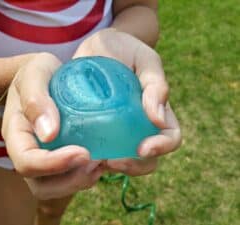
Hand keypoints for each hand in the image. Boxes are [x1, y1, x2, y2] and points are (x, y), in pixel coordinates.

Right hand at [2, 53, 103, 198]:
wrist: (45, 77)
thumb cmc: (39, 72)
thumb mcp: (35, 74)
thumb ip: (36, 99)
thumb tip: (48, 134)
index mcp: (16, 133)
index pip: (26, 162)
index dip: (53, 164)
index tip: (83, 152)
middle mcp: (27, 152)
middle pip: (41, 185)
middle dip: (70, 181)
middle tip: (96, 162)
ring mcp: (43, 158)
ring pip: (56, 188)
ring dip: (80, 181)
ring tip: (101, 163)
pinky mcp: (59, 159)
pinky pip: (69, 179)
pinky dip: (87, 176)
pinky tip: (102, 160)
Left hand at [74, 28, 180, 175]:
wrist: (96, 47)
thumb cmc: (124, 50)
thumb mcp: (144, 59)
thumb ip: (156, 84)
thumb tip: (158, 120)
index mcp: (157, 111)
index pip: (170, 138)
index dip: (161, 148)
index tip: (143, 148)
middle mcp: (140, 126)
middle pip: (147, 159)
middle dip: (134, 166)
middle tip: (112, 160)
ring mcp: (118, 131)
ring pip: (122, 160)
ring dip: (110, 166)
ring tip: (93, 160)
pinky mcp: (96, 130)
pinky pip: (97, 150)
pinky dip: (90, 157)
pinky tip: (76, 152)